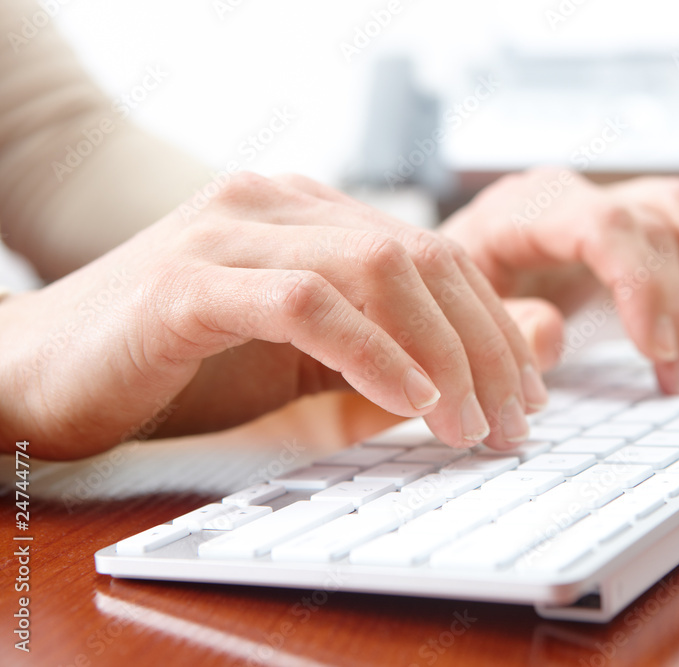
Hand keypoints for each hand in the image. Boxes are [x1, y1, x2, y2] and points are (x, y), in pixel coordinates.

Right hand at [0, 173, 545, 458]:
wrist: (39, 373)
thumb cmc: (180, 371)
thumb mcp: (311, 369)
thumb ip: (401, 360)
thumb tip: (523, 348)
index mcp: (310, 216)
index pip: (436, 256)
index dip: (494, 324)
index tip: (529, 392)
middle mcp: (277, 205)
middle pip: (422, 259)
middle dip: (485, 344)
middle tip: (516, 418)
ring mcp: (232, 234)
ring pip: (377, 270)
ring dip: (442, 354)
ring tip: (474, 423)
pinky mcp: (190, 281)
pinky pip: (307, 304)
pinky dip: (371, 353)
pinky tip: (413, 402)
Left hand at [440, 169, 678, 390]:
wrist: (437, 279)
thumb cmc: (444, 301)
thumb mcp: (456, 320)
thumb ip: (501, 328)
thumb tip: (551, 333)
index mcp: (522, 210)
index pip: (603, 226)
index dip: (644, 285)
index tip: (659, 349)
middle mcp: (567, 195)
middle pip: (653, 222)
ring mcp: (595, 204)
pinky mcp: (620, 223)